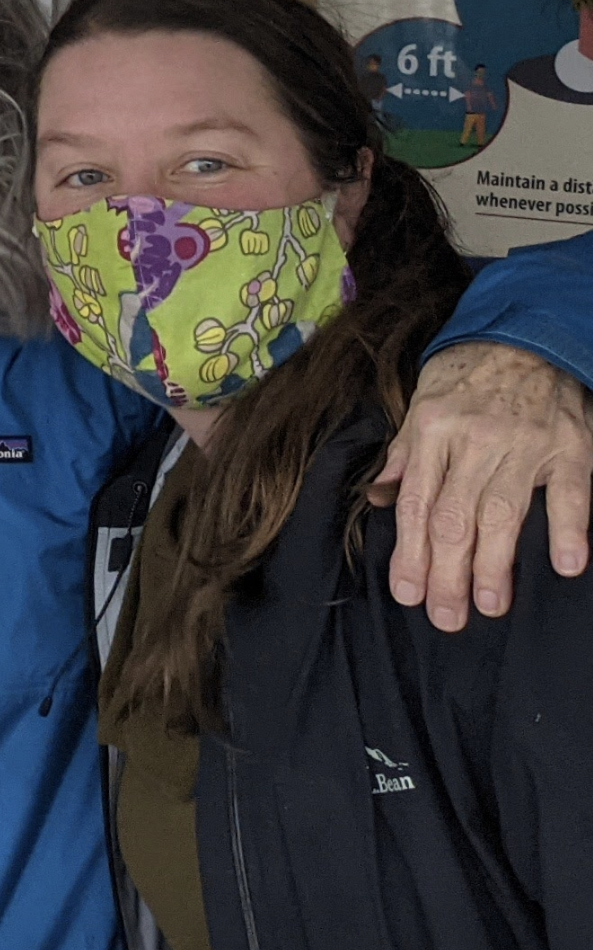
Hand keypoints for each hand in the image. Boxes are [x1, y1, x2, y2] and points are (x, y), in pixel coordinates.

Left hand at [369, 343, 592, 630]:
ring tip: (489, 605)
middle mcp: (474, 439)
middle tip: (447, 617)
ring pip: (503, 514)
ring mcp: (524, 443)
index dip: (410, 554)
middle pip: (454, 519)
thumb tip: (379, 498)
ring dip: (496, 566)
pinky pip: (570, 493)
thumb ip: (404, 453)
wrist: (525, 332)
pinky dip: (569, 530)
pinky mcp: (569, 445)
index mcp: (431, 431)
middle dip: (448, 575)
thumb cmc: (466, 376)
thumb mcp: (421, 404)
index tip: (408, 593)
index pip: (416, 505)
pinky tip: (565, 565)